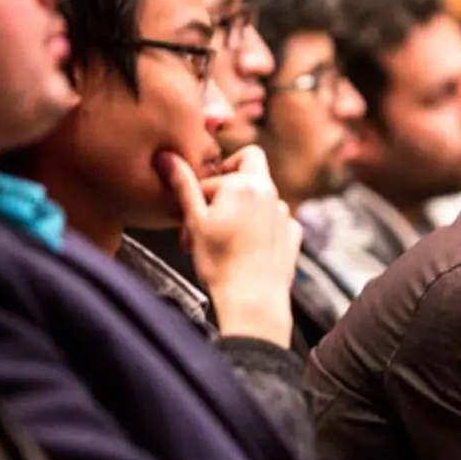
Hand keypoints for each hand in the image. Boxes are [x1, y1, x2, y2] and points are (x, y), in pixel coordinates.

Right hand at [160, 147, 300, 346]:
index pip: (215, 176)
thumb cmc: (221, 264)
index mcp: (245, 184)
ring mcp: (284, 213)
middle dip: (229, 178)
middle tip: (211, 204)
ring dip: (243, 206)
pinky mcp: (292, 234)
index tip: (188, 215)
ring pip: (262, 195)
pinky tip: (247, 246)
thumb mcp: (195, 222)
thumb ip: (183, 186)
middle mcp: (270, 193)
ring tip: (223, 236)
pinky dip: (262, 225)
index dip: (197, 194)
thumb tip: (168, 158)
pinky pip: (276, 219)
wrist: (253, 301)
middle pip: (250, 163)